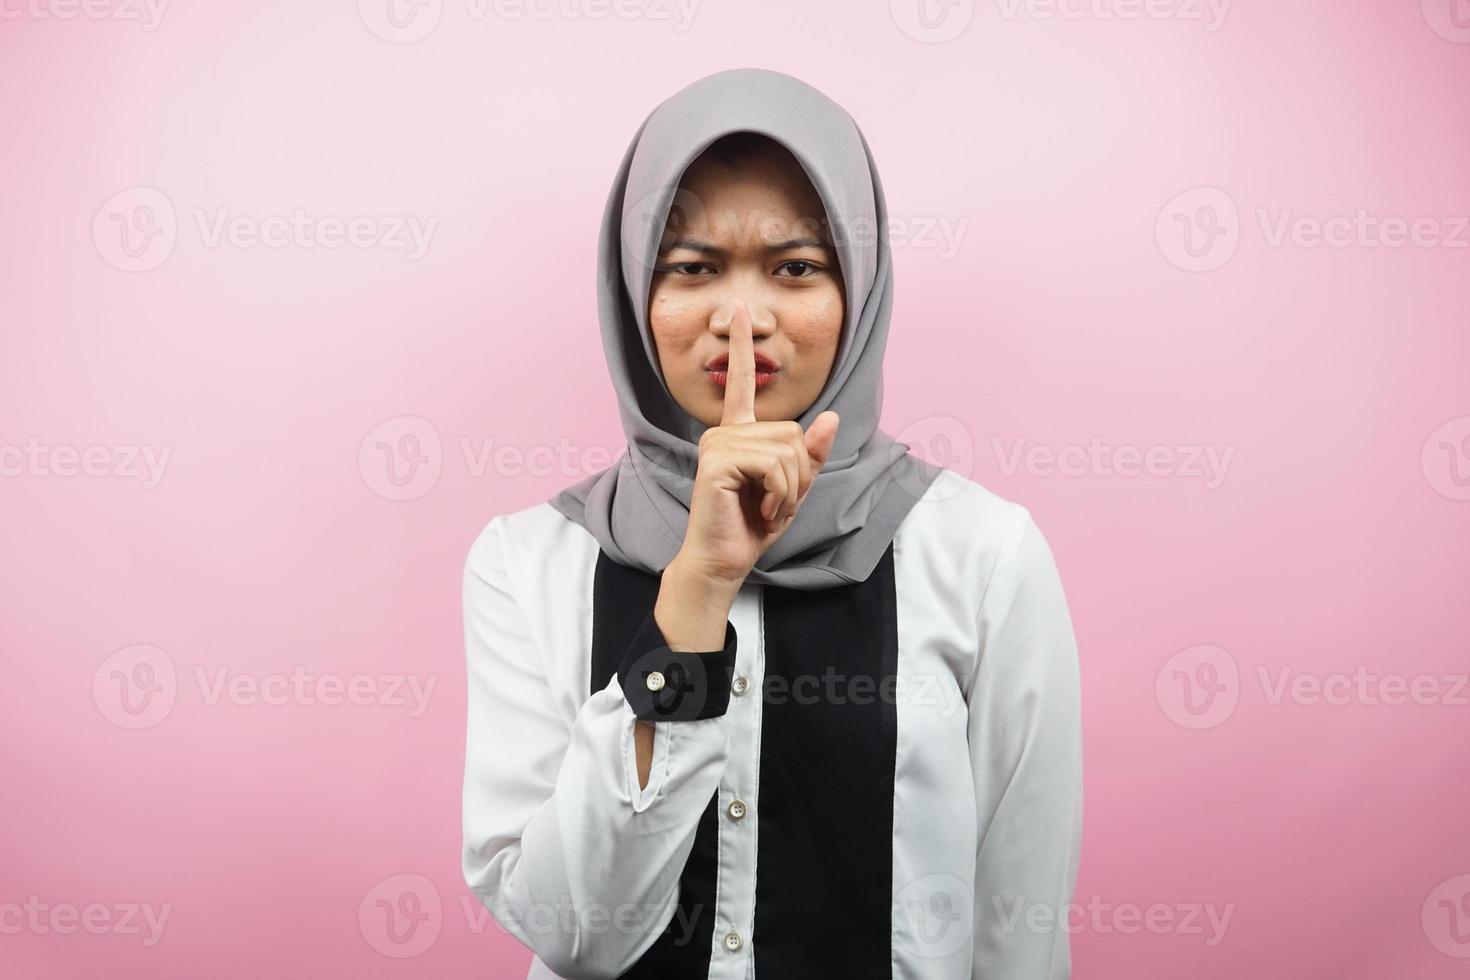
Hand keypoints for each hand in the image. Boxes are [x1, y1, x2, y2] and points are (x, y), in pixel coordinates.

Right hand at [676, 299, 839, 587]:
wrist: (724, 561)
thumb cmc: (753, 526)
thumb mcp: (793, 489)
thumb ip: (810, 455)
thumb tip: (830, 417)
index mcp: (738, 433)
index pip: (739, 382)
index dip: (739, 344)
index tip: (738, 309)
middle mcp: (723, 432)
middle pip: (793, 432)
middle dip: (799, 474)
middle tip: (775, 503)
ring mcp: (716, 443)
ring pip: (788, 449)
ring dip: (790, 489)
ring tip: (767, 509)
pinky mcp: (717, 461)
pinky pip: (774, 465)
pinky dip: (781, 495)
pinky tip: (763, 512)